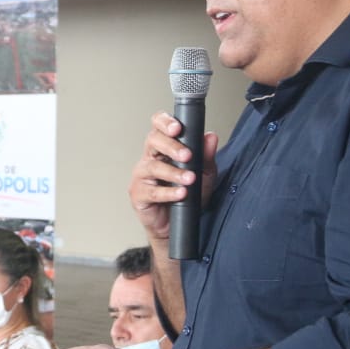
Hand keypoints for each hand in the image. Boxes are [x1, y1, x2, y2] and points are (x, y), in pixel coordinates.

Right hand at [128, 112, 219, 241]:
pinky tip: (181, 193)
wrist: (177, 226)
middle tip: (187, 155)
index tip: (178, 128)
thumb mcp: (204, 174)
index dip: (165, 122)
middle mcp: (149, 158)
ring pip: (153, 167)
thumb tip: (211, 136)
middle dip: (171, 146)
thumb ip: (206, 156)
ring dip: (174, 172)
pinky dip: (169, 192)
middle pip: (153, 141)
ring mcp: (142, 176)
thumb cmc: (187, 196)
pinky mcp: (138, 194)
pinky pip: (152, 191)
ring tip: (189, 179)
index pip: (158, 126)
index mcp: (163, 148)